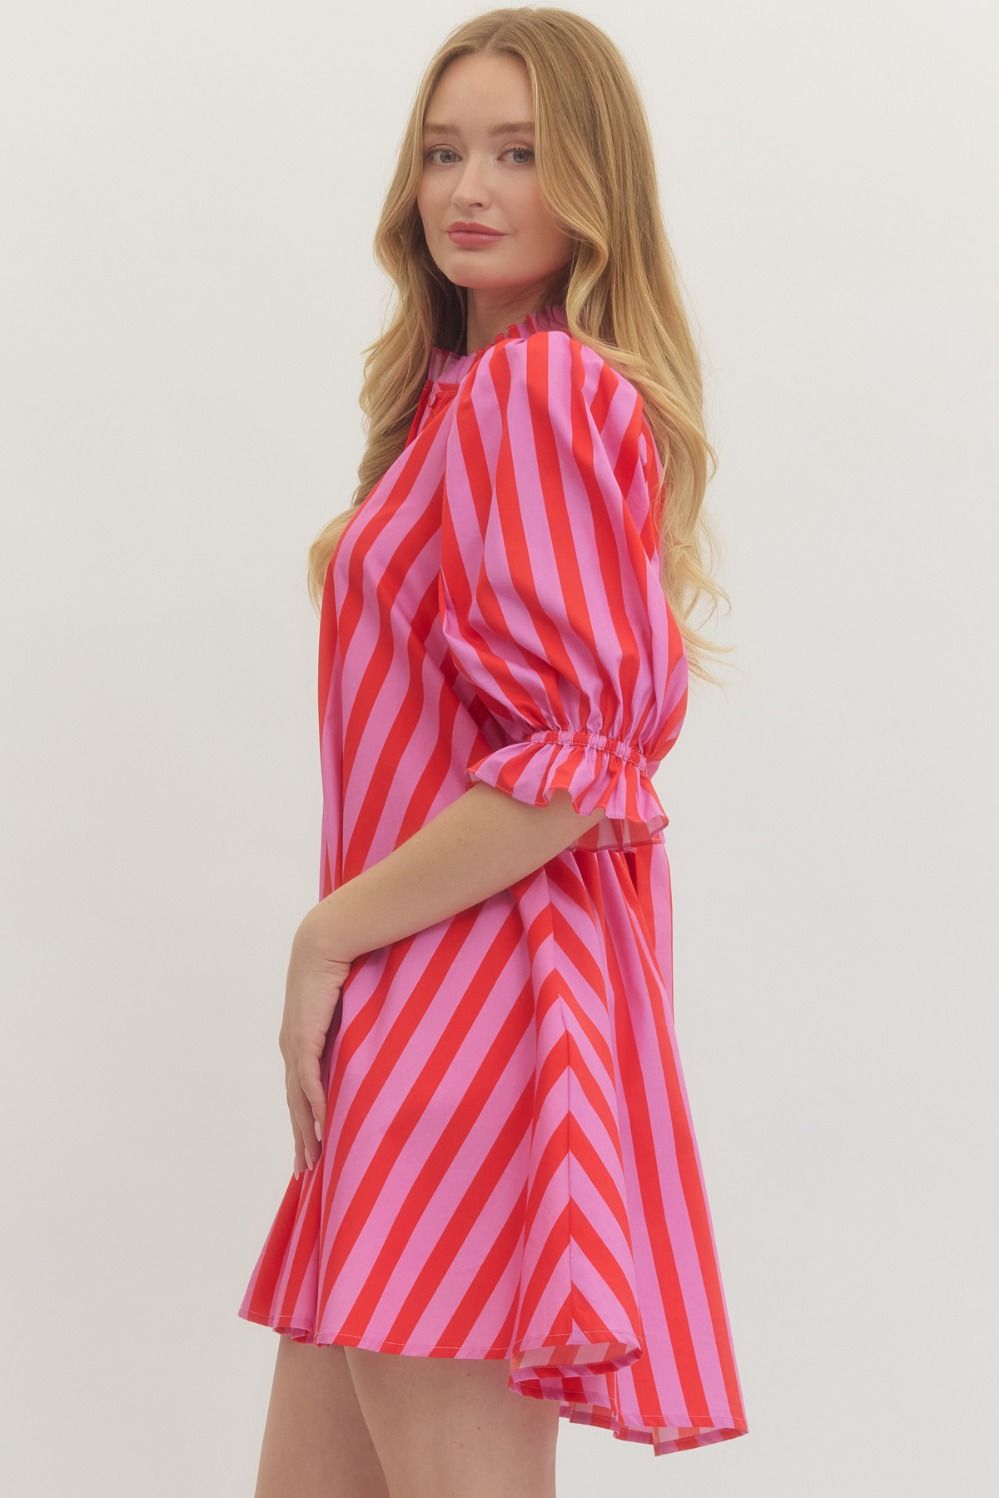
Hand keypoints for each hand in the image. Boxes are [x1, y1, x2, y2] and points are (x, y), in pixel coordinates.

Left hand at [278, 907, 351, 1179]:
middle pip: (296, 1106)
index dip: (305, 1123)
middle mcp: (292, 1048)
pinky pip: (309, 1082)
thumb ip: (357, 1028)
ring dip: (306, 1133)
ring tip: (312, 1162)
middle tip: (306, 1171)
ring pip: (298, 1101)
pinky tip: (322, 1130)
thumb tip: (378, 1040)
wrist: (326, 940)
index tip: (311, 1149)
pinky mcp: (304, 1039)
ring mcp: (295, 1045)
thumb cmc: (342, 967)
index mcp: (300, 1041)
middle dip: (302, 1139)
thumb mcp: (350, 1007)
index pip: (300, 1092)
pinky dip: (315, 1108)